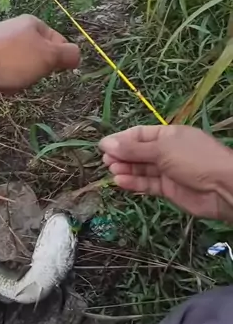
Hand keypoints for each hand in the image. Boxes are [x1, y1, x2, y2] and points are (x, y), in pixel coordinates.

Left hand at [0, 15, 79, 97]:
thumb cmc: (12, 59)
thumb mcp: (48, 56)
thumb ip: (68, 55)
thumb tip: (77, 56)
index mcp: (33, 23)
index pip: (60, 42)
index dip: (60, 59)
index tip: (52, 70)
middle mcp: (17, 30)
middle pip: (41, 56)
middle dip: (39, 71)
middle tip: (31, 76)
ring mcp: (1, 44)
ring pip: (24, 67)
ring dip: (23, 78)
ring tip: (13, 81)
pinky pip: (7, 73)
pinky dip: (7, 81)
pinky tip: (0, 84)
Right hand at [100, 124, 232, 221]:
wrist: (223, 188)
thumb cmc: (194, 159)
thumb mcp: (162, 149)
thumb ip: (133, 149)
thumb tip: (106, 143)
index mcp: (168, 134)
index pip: (139, 134)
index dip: (121, 139)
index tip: (103, 146)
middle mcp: (167, 151)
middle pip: (138, 152)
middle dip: (121, 155)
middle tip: (106, 161)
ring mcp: (168, 171)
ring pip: (141, 169)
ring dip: (125, 169)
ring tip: (111, 171)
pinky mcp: (168, 189)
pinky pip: (147, 184)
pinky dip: (134, 183)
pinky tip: (120, 182)